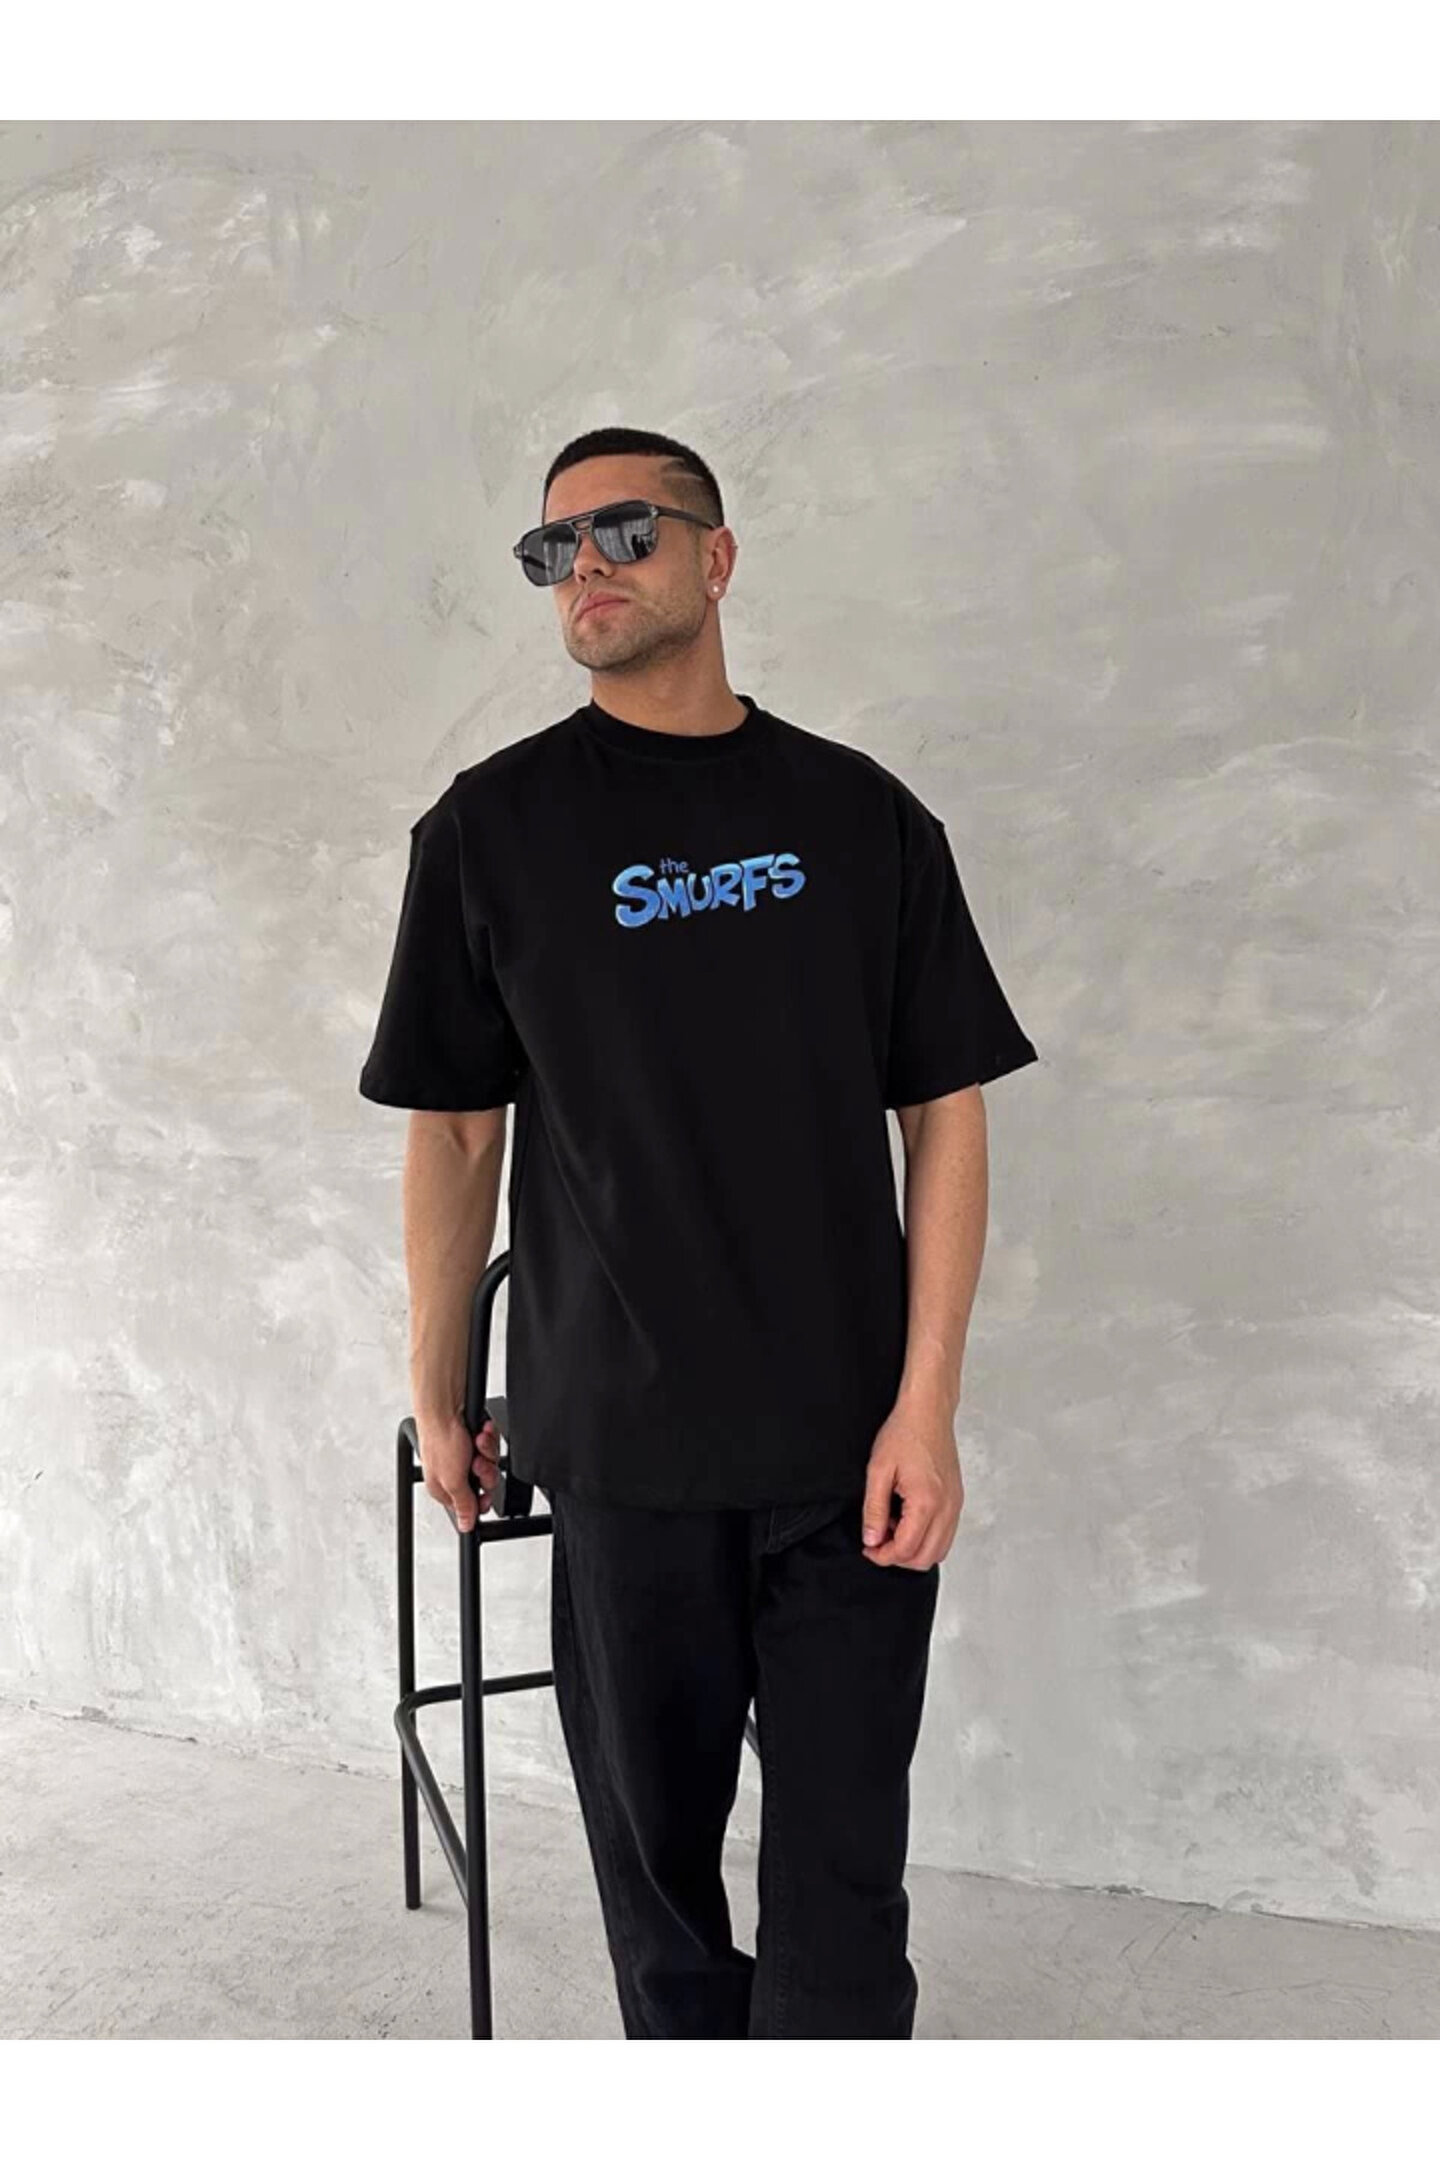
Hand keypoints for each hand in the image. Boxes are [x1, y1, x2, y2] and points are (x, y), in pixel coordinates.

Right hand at [416, 1408, 501, 1532]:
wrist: (445, 1404)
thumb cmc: (440, 1438)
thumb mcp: (452, 1480)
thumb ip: (462, 1505)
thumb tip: (465, 1526)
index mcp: (443, 1487)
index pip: (468, 1506)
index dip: (481, 1501)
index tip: (485, 1494)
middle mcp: (454, 1471)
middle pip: (483, 1484)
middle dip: (485, 1472)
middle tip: (478, 1463)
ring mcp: (465, 1453)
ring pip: (489, 1463)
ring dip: (486, 1452)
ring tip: (477, 1442)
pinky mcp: (474, 1438)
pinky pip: (490, 1445)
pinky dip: (488, 1438)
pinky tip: (481, 1432)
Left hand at [860, 1398, 963, 1569]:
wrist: (928, 1412)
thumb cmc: (905, 1433)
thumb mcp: (878, 1470)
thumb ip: (874, 1509)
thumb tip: (872, 1539)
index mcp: (926, 1502)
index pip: (906, 1549)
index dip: (883, 1556)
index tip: (868, 1548)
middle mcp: (947, 1508)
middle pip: (926, 1558)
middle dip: (898, 1558)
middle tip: (877, 1542)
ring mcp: (955, 1505)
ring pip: (939, 1550)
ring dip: (914, 1549)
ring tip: (892, 1528)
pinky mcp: (956, 1500)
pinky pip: (945, 1534)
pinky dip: (926, 1538)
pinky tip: (907, 1519)